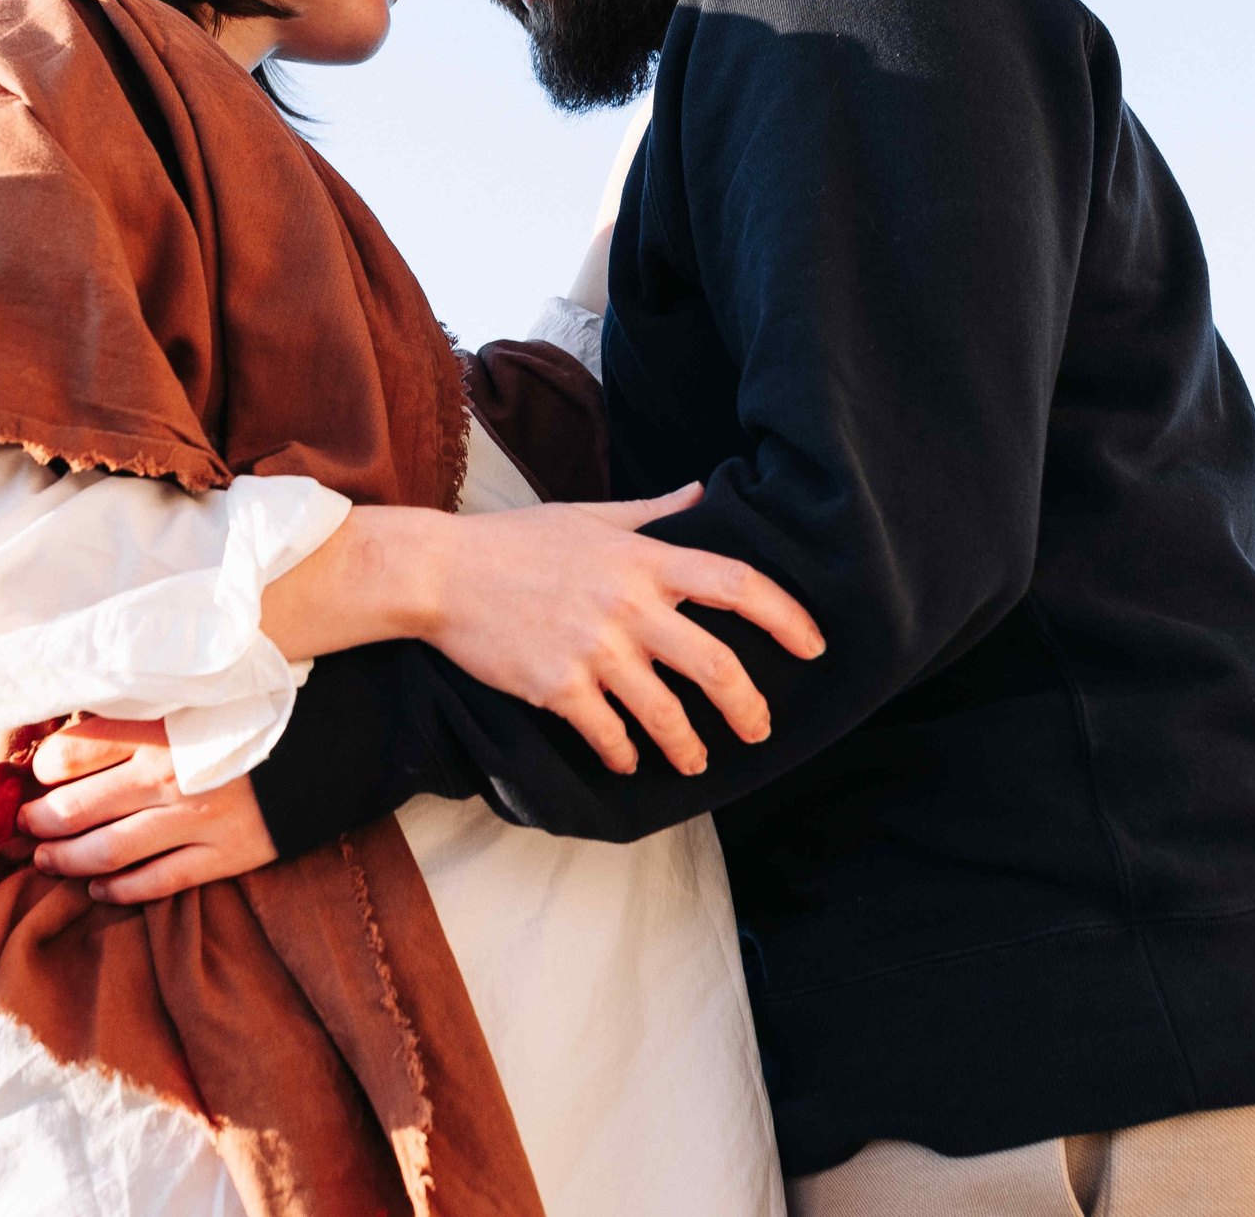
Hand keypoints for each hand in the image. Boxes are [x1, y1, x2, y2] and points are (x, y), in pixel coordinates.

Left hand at [17, 717, 277, 903]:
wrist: (339, 746)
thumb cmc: (262, 713)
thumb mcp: (200, 696)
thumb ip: (146, 713)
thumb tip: (85, 728)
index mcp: (160, 729)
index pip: (73, 752)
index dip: (44, 768)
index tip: (38, 774)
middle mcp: (170, 777)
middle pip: (76, 807)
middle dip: (40, 820)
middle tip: (25, 825)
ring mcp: (196, 822)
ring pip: (106, 852)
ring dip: (65, 860)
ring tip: (46, 859)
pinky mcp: (224, 856)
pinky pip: (156, 883)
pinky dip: (119, 890)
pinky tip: (99, 888)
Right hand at [424, 483, 824, 776]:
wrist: (441, 573)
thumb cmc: (516, 541)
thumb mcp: (590, 514)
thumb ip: (653, 512)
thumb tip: (703, 490)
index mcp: (643, 560)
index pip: (736, 584)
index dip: (786, 616)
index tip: (813, 645)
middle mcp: (627, 606)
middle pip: (715, 666)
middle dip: (748, 708)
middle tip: (760, 730)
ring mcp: (592, 650)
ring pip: (665, 715)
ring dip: (689, 747)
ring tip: (695, 763)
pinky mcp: (556, 687)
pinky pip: (607, 733)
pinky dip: (623, 753)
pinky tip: (628, 760)